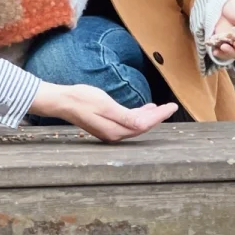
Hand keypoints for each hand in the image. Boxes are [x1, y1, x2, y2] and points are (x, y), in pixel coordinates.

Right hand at [28, 82, 177, 141]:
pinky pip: (127, 123)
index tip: (172, 107)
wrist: (63, 101)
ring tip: (159, 108)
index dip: (160, 116)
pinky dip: (137, 116)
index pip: (145, 124)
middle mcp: (114, 134)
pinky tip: (141, 110)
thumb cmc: (82, 100)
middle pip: (142, 127)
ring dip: (148, 117)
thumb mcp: (105, 105)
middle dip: (157, 117)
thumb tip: (143, 124)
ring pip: (135, 125)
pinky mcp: (106, 125)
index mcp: (116, 130)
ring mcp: (110, 131)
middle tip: (170, 107)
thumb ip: (126, 116)